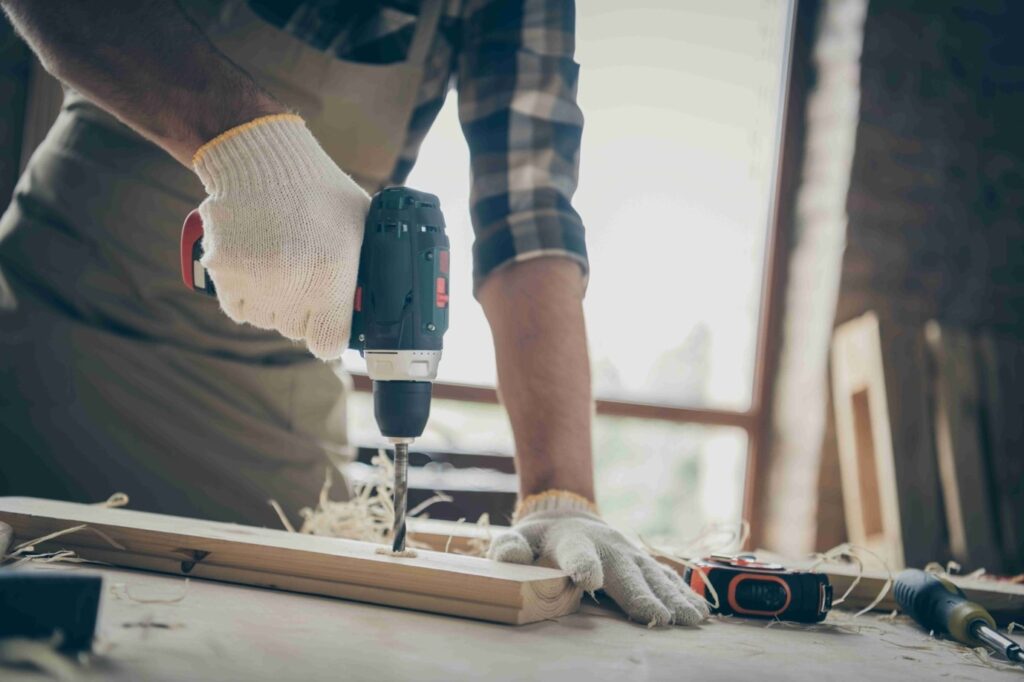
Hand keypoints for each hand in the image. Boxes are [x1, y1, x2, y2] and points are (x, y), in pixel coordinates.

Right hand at [193, 114, 369, 359]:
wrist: (262, 159)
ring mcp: (254, 282)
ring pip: (267, 320)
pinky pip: (238, 309)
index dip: (332, 335)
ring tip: (281, 269)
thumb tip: (376, 297)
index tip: (331, 323)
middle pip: (297, 331)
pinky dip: (247, 297)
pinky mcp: (223, 274)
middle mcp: (292, 286)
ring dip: (275, 305)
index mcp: (331, 277)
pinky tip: (258, 272)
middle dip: (305, 313)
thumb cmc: (318, 190)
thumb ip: (367, 267)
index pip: (329, 343)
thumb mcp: (360, 226)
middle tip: (306, 282)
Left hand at [489, 491, 709, 626]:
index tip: (590, 579)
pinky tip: (700, 611)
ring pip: (653, 577)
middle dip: (641, 594)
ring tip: (688, 620)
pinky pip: (667, 579)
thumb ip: (510, 549)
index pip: (577, 554)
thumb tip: (508, 558)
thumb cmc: (541, 539)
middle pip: (625, 572)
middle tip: (658, 618)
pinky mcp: (643, 564)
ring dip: (672, 598)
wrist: (569, 516)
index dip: (582, 565)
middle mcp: (607, 548)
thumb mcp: (520, 539)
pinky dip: (684, 594)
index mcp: (572, 543)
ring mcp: (629, 555)